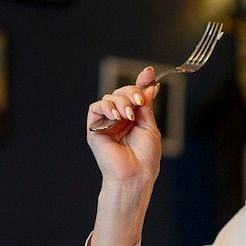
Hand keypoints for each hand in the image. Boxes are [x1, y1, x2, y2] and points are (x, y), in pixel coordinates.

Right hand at [86, 66, 162, 184]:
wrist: (135, 174)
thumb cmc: (145, 156)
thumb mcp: (150, 126)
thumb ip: (146, 105)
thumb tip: (150, 86)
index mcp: (134, 118)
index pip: (135, 95)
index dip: (141, 82)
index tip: (148, 71)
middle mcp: (120, 118)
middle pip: (122, 92)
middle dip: (132, 91)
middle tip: (139, 101)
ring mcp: (107, 122)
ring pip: (110, 97)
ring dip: (121, 101)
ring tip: (128, 115)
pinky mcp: (94, 128)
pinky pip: (96, 107)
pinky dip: (106, 106)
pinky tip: (116, 116)